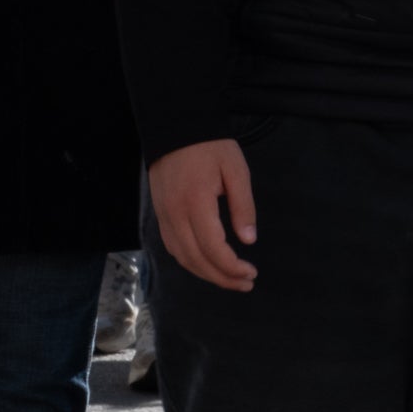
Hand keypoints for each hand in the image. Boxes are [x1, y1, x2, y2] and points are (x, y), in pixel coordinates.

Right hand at [148, 139, 257, 292]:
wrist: (175, 127)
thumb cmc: (210, 146)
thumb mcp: (236, 170)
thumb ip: (243, 206)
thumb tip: (248, 241)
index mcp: (196, 203)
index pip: (213, 248)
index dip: (232, 267)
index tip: (252, 272)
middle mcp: (175, 215)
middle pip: (197, 260)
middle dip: (222, 278)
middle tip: (246, 283)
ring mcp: (164, 216)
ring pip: (183, 258)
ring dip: (206, 274)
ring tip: (230, 280)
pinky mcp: (160, 214)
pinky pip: (173, 247)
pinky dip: (190, 262)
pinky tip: (207, 265)